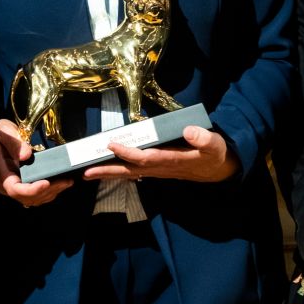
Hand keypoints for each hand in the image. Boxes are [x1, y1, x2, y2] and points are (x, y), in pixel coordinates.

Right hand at [0, 118, 70, 206]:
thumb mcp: (4, 132)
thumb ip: (15, 144)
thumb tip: (26, 156)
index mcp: (0, 172)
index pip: (15, 189)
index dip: (32, 190)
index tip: (46, 183)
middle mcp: (5, 184)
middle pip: (26, 197)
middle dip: (47, 191)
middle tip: (65, 181)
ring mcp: (13, 185)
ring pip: (32, 199)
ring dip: (50, 193)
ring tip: (66, 182)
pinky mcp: (20, 184)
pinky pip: (34, 194)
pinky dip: (48, 192)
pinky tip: (59, 183)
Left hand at [87, 125, 235, 183]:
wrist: (218, 170)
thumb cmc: (214, 154)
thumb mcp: (215, 145)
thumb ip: (204, 138)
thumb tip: (189, 130)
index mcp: (173, 160)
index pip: (147, 157)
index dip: (128, 153)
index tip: (111, 145)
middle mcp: (161, 168)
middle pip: (131, 170)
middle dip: (109, 171)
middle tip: (86, 172)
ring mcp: (158, 171)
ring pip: (130, 173)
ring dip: (109, 173)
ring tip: (88, 173)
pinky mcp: (157, 170)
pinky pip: (134, 172)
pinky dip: (119, 172)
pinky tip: (106, 172)